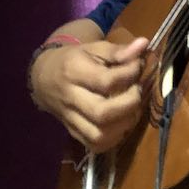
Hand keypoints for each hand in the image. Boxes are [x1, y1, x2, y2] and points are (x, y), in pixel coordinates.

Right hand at [31, 37, 148, 151]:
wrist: (43, 78)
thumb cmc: (73, 60)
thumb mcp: (93, 48)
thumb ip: (118, 50)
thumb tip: (144, 44)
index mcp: (74, 72)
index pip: (105, 81)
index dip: (129, 74)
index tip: (138, 66)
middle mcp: (70, 98)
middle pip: (101, 113)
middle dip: (129, 103)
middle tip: (137, 90)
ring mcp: (69, 119)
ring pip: (98, 135)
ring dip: (124, 124)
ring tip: (132, 108)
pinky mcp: (72, 133)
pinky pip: (94, 145)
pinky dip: (113, 138)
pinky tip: (122, 122)